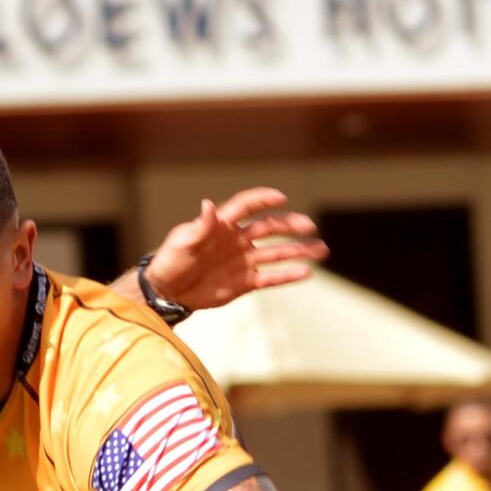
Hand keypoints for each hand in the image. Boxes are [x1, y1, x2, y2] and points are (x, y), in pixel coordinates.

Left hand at [144, 188, 327, 311]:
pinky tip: (306, 273)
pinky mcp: (245, 282)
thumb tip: (208, 205)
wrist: (168, 291)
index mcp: (222, 225)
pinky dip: (287, 275)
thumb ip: (199, 227)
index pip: (247, 207)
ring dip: (299, 251)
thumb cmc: (171, 261)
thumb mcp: (182, 242)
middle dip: (291, 226)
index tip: (281, 198)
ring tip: (321, 250)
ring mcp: (244, 261)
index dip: (263, 200)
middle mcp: (238, 240)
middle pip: (270, 228)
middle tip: (310, 227)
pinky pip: (270, 277)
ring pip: (276, 253)